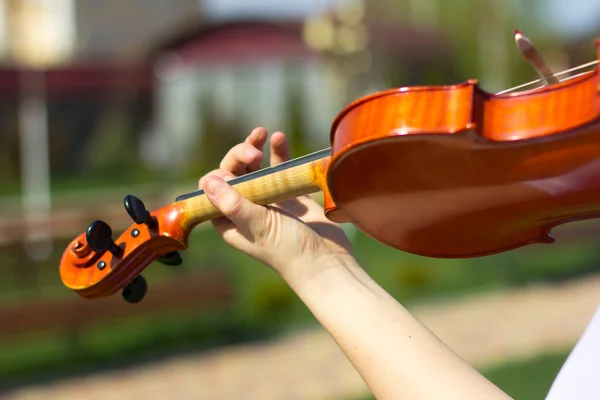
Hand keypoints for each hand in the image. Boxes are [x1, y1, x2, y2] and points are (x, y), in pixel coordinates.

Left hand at [199, 127, 353, 280]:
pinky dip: (278, 152)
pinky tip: (279, 137)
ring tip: (262, 133)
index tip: (238, 169)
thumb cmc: (288, 250)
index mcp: (229, 221)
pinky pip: (278, 167)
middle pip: (233, 172)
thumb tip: (208, 180)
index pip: (213, 188)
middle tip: (254, 154)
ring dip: (254, 148)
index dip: (221, 173)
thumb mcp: (258, 225)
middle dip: (240, 156)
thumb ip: (233, 203)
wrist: (326, 260)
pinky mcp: (288, 194)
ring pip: (254, 167)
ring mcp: (267, 200)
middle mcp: (244, 208)